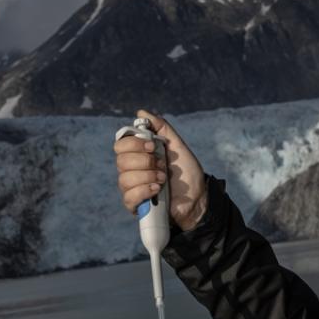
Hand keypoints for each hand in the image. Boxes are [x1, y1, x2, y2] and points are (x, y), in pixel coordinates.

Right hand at [114, 109, 207, 231]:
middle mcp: (131, 171)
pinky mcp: (135, 205)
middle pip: (121, 161)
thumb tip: (141, 113)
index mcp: (138, 155)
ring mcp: (132, 189)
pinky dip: (144, 191)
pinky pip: (128, 197)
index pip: (120, 145)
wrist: (197, 198)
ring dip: (148, 177)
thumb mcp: (177, 146)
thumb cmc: (186, 173)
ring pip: (124, 179)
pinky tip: (157, 191)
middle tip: (162, 165)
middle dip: (145, 162)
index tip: (152, 146)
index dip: (134, 144)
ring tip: (163, 179)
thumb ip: (161, 128)